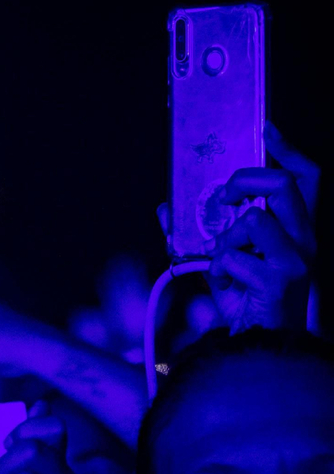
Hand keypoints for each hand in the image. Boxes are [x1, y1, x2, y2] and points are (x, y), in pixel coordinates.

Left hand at [204, 125, 316, 329]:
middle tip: (222, 197)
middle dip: (244, 181)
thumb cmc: (244, 300)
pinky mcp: (280, 279)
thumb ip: (197, 235)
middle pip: (284, 184)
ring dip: (225, 240)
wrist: (256, 345)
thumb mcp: (218, 260)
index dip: (288, 148)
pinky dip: (218, 270)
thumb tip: (165, 208)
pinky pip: (232, 257)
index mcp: (297, 229)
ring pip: (253, 220)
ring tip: (225, 263)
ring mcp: (297, 259)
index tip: (265, 128)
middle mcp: (305, 240)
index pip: (308, 177)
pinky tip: (227, 286)